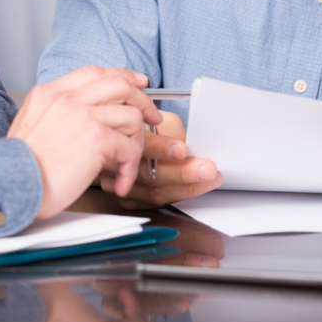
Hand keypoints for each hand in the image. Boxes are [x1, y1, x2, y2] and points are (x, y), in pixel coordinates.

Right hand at [7, 66, 161, 218]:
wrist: (8, 183)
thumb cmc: (19, 165)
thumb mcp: (31, 124)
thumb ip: (55, 112)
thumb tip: (85, 115)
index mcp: (50, 92)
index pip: (94, 72)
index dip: (121, 76)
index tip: (137, 83)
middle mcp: (67, 98)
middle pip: (120, 85)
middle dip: (143, 100)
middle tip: (153, 117)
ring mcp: (83, 115)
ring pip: (131, 117)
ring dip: (136, 142)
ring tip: (126, 163)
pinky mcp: (96, 138)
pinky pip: (129, 148)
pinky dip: (130, 169)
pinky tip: (120, 183)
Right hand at [102, 111, 219, 208]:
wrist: (119, 141)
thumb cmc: (140, 128)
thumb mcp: (154, 117)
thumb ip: (169, 129)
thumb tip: (190, 149)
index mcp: (117, 137)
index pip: (137, 144)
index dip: (160, 148)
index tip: (182, 149)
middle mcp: (113, 163)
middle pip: (147, 175)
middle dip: (181, 173)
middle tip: (207, 169)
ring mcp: (117, 184)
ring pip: (153, 194)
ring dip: (186, 188)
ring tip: (208, 180)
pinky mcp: (126, 199)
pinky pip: (154, 203)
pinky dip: (177, 197)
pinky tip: (193, 189)